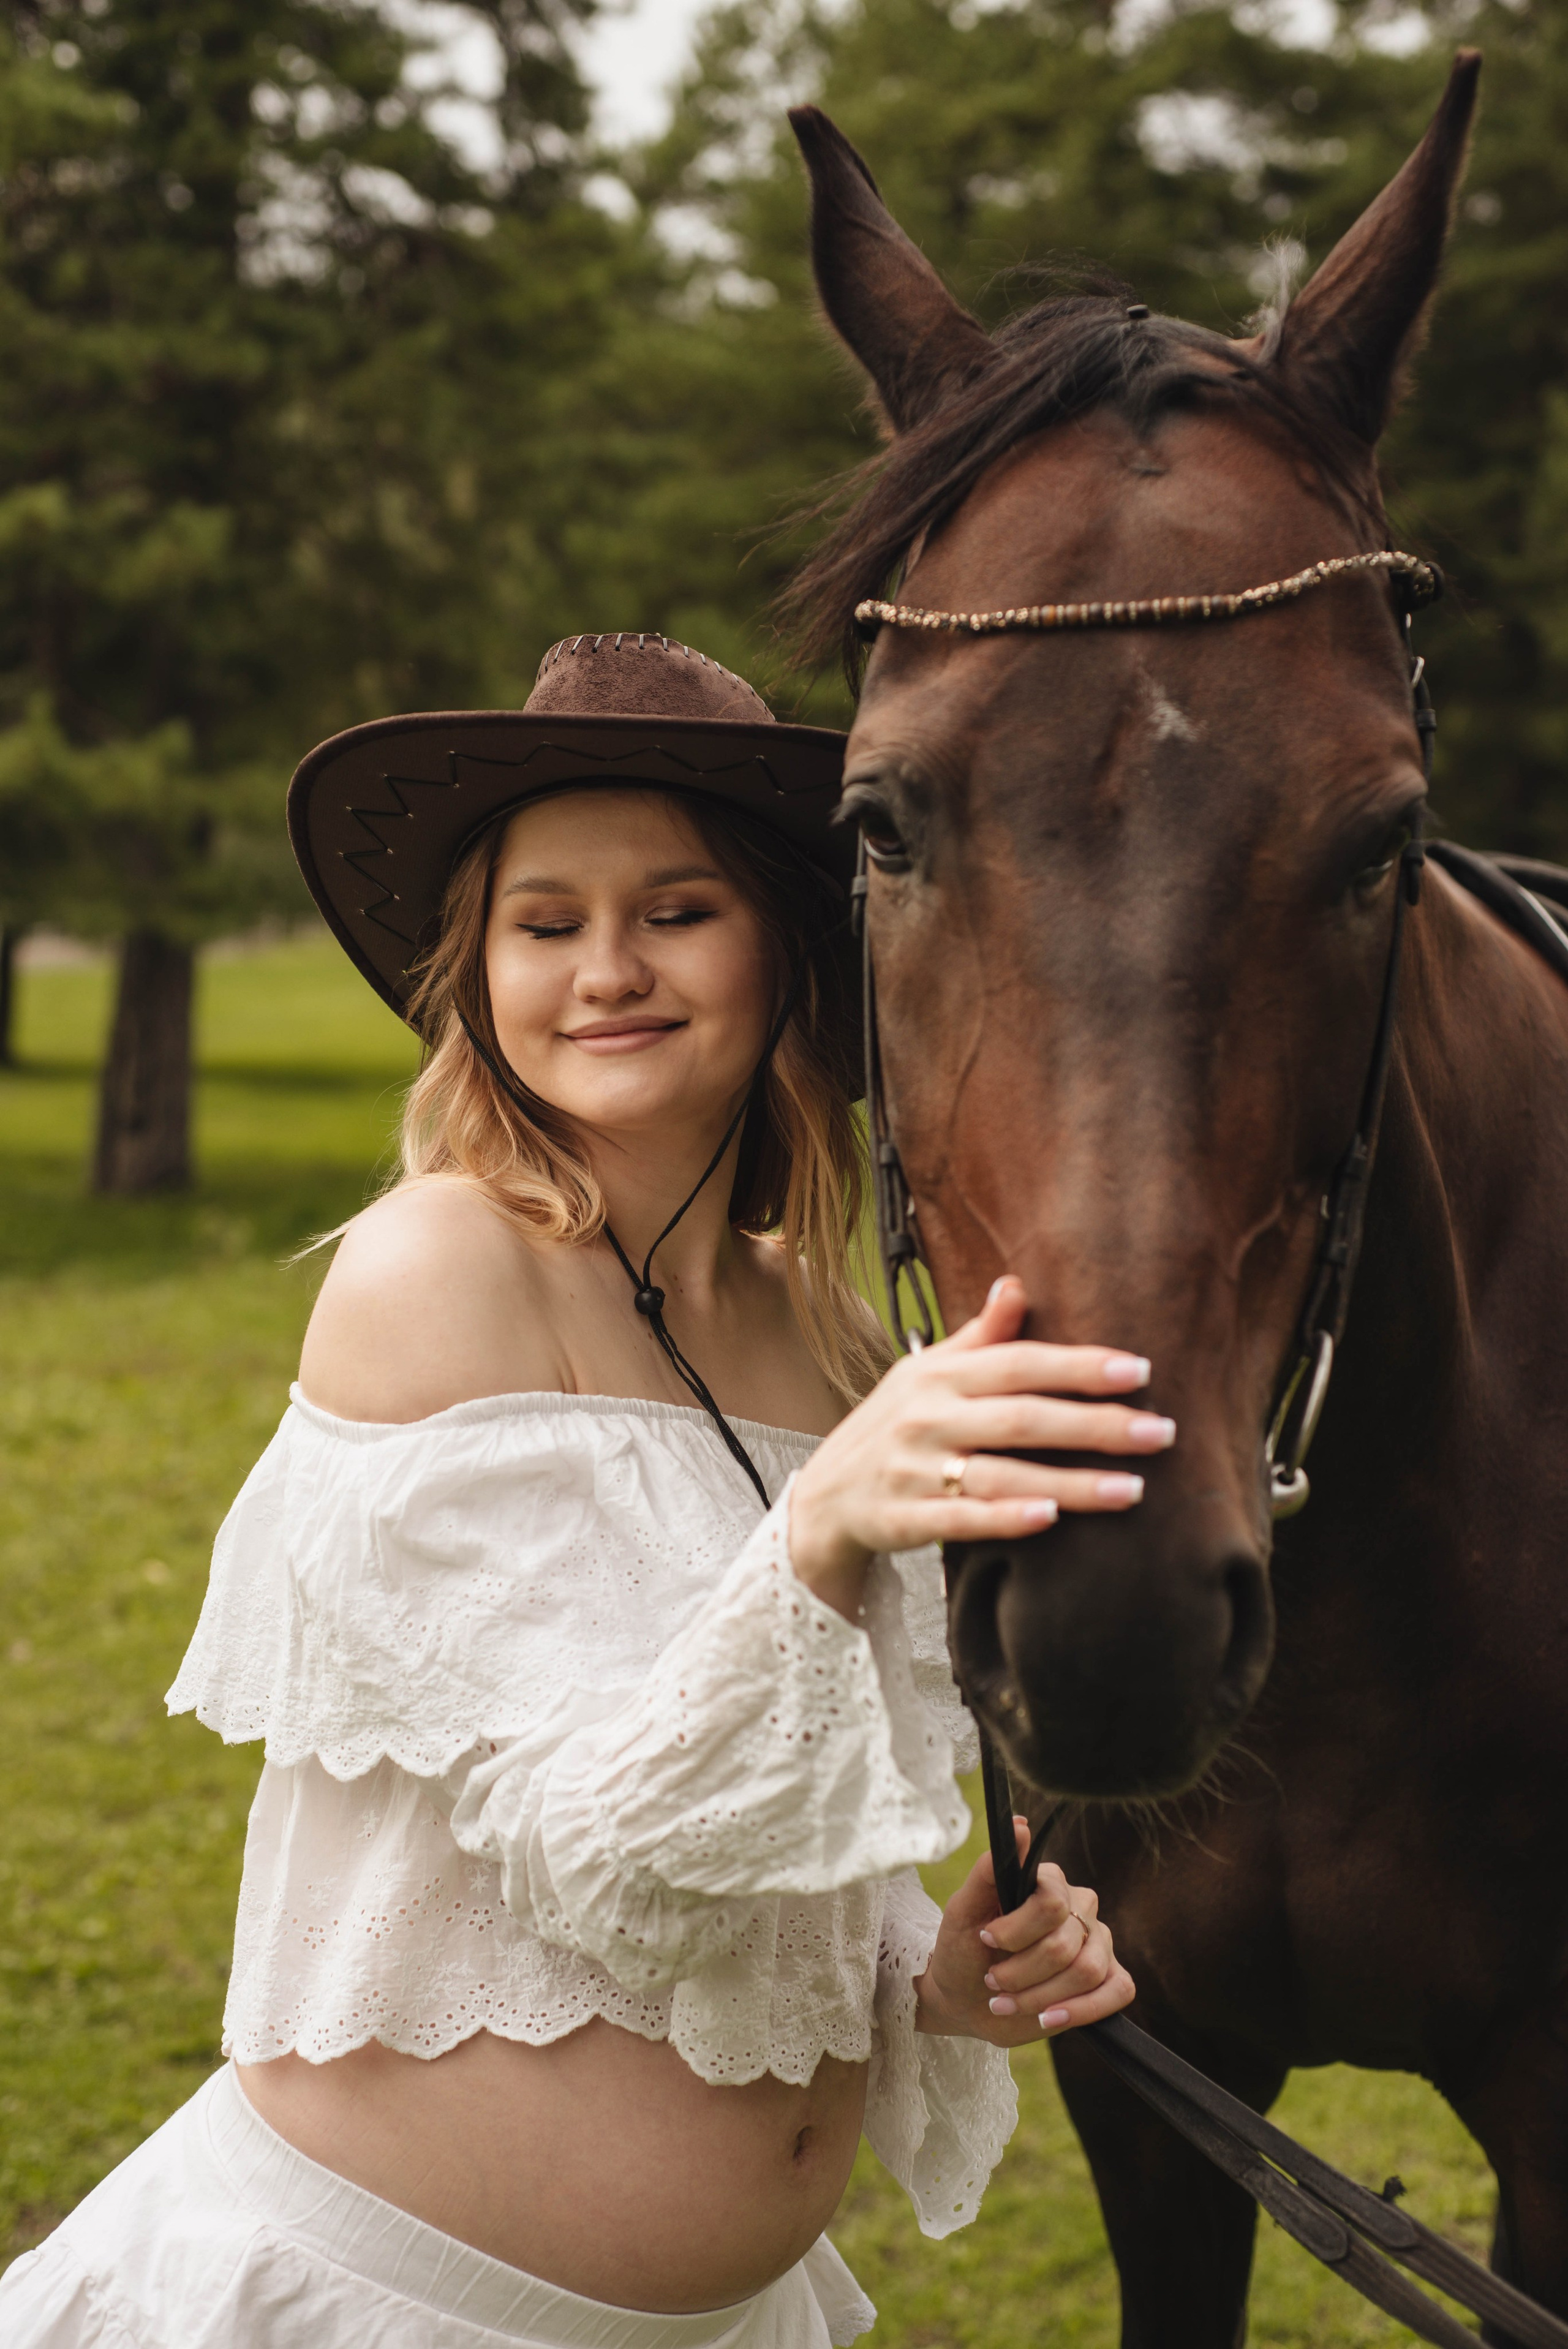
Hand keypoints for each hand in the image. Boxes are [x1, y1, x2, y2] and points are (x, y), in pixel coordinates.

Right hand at [788, 1273, 1173, 1610]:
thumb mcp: (925, 1373)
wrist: (825, 1498)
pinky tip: (1050, 1520)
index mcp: (938, 1376)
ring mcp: (914, 1470)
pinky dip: (1004, 1519)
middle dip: (1095, 1425)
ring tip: (1133, 1489)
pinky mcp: (904, 1518)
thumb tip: (1016, 1285)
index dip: (1078, 1366)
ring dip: (1070, 1484)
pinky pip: (961, 1520)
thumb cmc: (892, 1426)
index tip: (1139, 1370)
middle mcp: (927, 1418)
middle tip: (1161, 1433)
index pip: (1018, 1364)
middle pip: (1022, 1419)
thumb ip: (978, 1338)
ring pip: (1002, 1474)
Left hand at [914, 1819, 1135, 2044]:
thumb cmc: (964, 1949)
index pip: (1051, 1902)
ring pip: (1088, 1971)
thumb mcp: (963, 1912)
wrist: (967, 1998)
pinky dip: (1081, 2011)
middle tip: (993, 1980)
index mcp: (1049, 1882)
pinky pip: (1118, 1992)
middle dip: (1020, 1972)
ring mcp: (1099, 1943)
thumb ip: (989, 1870)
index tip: (986, 1939)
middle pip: (1064, 1944)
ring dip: (1039, 1996)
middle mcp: (1081, 1907)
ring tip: (1007, 2001)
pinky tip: (1048, 2018)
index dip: (1016, 1930)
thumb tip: (1019, 1826)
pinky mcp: (1109, 1979)